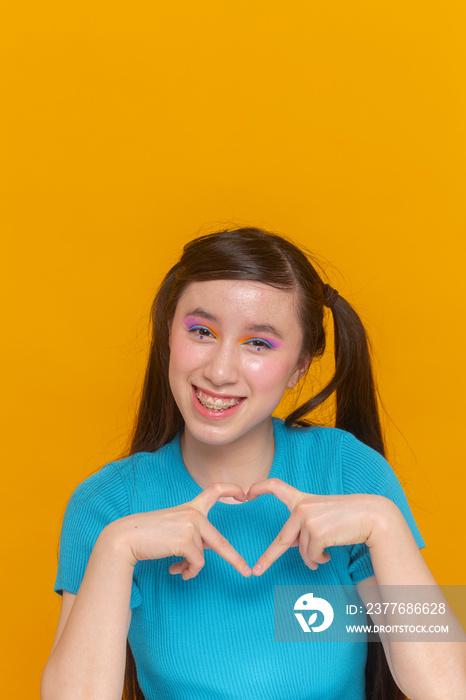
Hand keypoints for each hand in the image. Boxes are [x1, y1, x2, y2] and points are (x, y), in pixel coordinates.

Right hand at [107, 482, 251, 579]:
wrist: (127, 538)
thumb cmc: (148, 535)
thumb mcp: (174, 529)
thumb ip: (193, 535)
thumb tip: (208, 552)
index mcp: (191, 507)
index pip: (215, 490)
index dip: (231, 490)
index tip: (244, 494)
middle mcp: (194, 513)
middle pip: (220, 541)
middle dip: (235, 560)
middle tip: (246, 572)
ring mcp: (191, 525)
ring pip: (202, 557)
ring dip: (191, 567)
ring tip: (179, 570)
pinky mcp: (186, 540)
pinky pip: (196, 563)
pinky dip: (188, 571)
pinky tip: (175, 571)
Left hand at [246, 478, 390, 574]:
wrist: (371, 516)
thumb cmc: (347, 517)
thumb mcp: (321, 516)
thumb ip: (303, 527)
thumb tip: (289, 546)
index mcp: (301, 499)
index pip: (276, 486)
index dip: (260, 488)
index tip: (246, 493)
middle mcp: (301, 508)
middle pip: (282, 539)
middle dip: (269, 558)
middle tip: (257, 572)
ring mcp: (308, 520)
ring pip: (302, 552)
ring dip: (313, 558)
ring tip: (325, 555)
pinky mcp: (317, 533)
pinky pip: (313, 556)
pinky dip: (320, 559)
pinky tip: (329, 555)